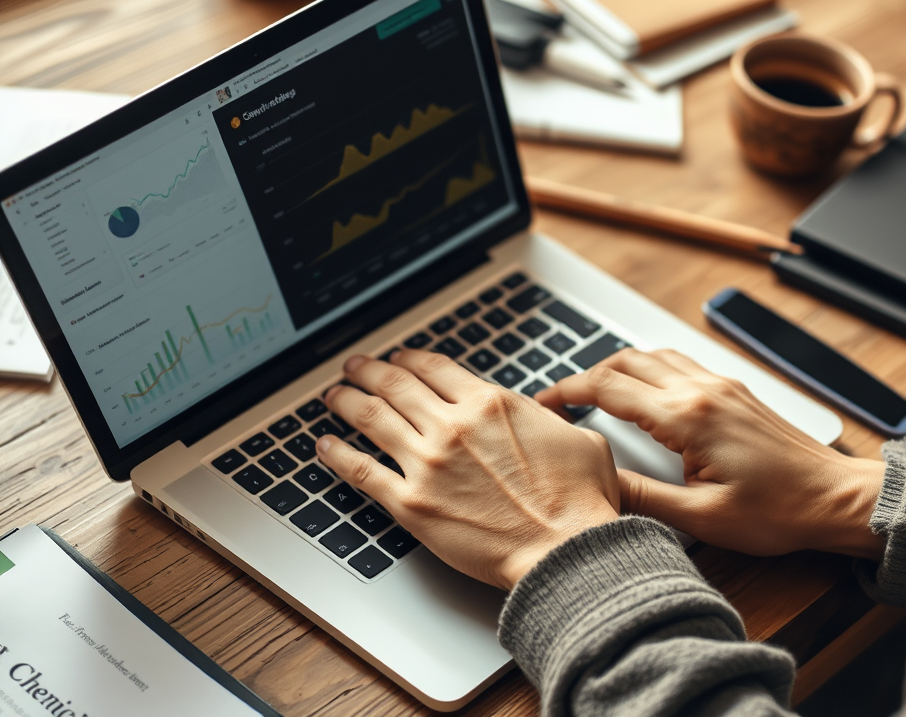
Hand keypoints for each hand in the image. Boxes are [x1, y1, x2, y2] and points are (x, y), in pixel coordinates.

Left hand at [316, 349, 618, 589]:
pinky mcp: (412, 504)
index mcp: (489, 404)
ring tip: (333, 396)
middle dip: (368, 371)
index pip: (434, 367)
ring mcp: (427, 464)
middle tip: (353, 367)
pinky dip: (337, 455)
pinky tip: (324, 446)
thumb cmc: (578, 501)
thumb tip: (541, 415)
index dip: (409, 359)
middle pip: (394, 385)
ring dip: (346, 402)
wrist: (565, 550)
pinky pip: (362, 472)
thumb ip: (547, 419)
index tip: (398, 360)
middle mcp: (452, 426)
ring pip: (371, 419)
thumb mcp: (578, 438)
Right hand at [536, 349, 884, 559]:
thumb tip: (596, 485)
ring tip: (592, 393)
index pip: (609, 389)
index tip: (542, 403)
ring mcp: (720, 384)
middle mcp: (702, 390)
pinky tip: (642, 388)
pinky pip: (678, 362)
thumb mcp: (702, 517)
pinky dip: (647, 367)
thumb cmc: (778, 512)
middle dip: (585, 376)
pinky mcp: (733, 389)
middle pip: (625, 361)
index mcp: (687, 417)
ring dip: (616, 367)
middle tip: (561, 401)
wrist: (834, 497)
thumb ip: (643, 498)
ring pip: (652, 355)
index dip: (566, 392)